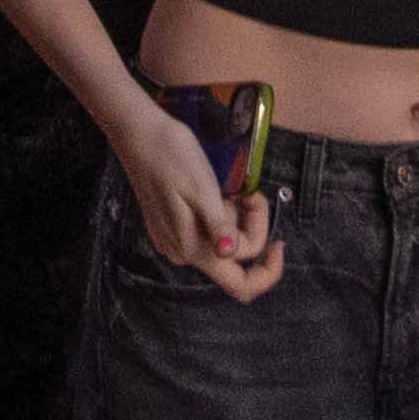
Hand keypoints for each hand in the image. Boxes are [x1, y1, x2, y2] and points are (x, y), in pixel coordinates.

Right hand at [112, 100, 284, 299]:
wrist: (138, 133)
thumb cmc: (171, 155)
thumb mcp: (202, 188)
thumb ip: (217, 226)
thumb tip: (229, 254)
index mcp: (194, 248)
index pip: (241, 285)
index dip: (268, 272)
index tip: (281, 242)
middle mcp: (185, 253)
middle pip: (236, 255)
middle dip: (250, 224)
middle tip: (246, 190)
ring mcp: (176, 240)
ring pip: (224, 241)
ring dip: (235, 216)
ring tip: (226, 185)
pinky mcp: (172, 226)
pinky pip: (208, 230)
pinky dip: (219, 212)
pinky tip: (211, 189)